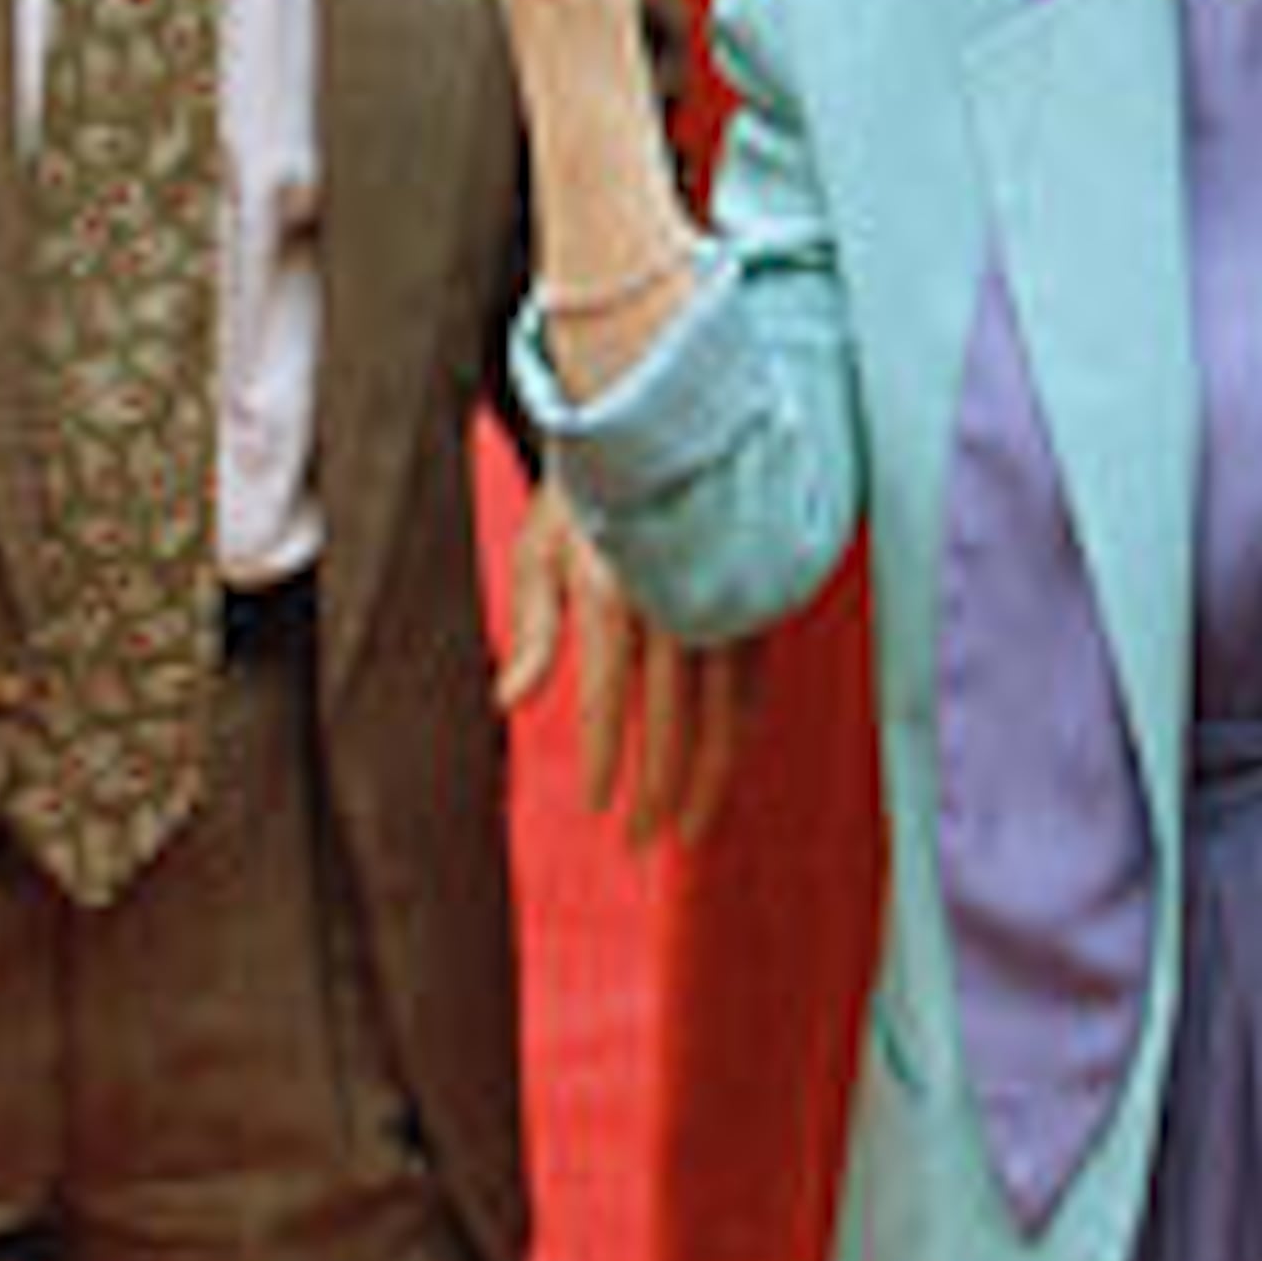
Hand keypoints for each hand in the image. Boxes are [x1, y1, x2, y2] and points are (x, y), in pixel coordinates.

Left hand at [498, 489, 751, 848]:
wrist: (658, 418)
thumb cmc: (586, 489)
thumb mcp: (539, 550)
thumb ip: (531, 631)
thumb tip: (507, 705)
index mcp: (614, 592)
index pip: (612, 702)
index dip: (609, 763)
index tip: (600, 811)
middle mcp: (673, 602)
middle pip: (674, 721)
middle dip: (659, 790)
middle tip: (644, 842)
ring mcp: (721, 601)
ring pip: (726, 711)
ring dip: (708, 775)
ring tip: (689, 826)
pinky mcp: (753, 598)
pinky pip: (753, 680)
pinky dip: (740, 729)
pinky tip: (725, 759)